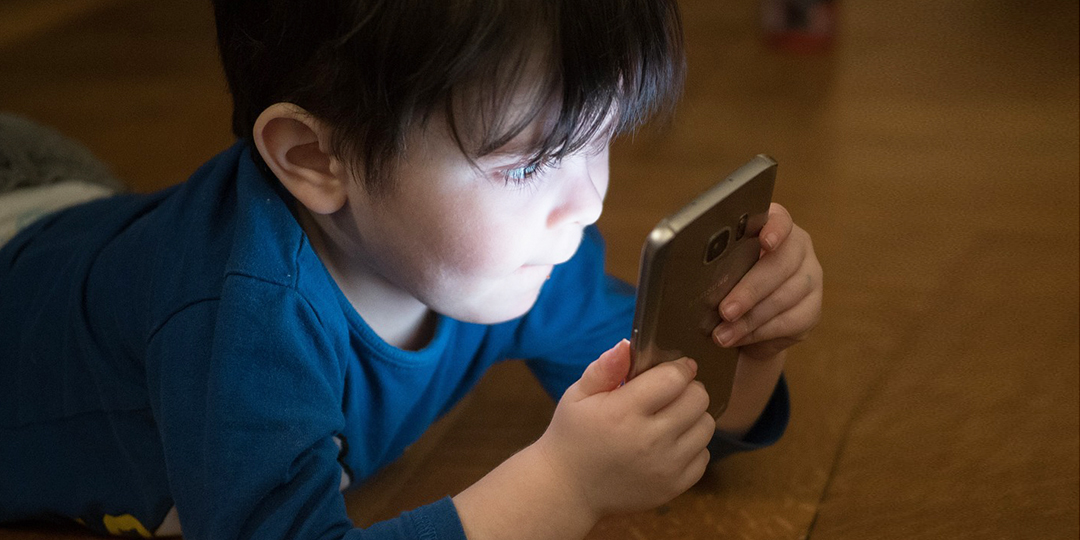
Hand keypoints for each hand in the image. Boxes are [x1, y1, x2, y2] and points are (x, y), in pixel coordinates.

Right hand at [533, 340, 714, 518]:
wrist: (568, 489)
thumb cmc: (572, 435)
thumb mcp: (578, 396)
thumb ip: (605, 368)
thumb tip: (628, 345)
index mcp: (624, 412)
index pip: (674, 378)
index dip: (679, 367)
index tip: (676, 367)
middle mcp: (649, 440)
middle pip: (698, 399)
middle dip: (689, 389)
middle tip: (672, 392)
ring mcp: (665, 467)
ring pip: (706, 426)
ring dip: (693, 416)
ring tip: (671, 417)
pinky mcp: (674, 488)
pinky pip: (703, 456)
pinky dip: (692, 446)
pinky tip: (670, 444)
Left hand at [713, 203, 822, 360]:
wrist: (743, 322)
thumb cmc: (722, 284)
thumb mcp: (711, 268)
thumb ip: (703, 261)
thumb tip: (679, 263)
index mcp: (772, 227)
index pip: (780, 220)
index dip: (774, 229)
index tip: (764, 242)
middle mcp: (798, 248)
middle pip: (780, 264)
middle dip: (749, 290)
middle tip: (725, 310)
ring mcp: (810, 278)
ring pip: (785, 296)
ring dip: (750, 319)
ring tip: (723, 334)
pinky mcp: (812, 309)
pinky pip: (791, 321)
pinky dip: (762, 332)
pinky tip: (740, 338)